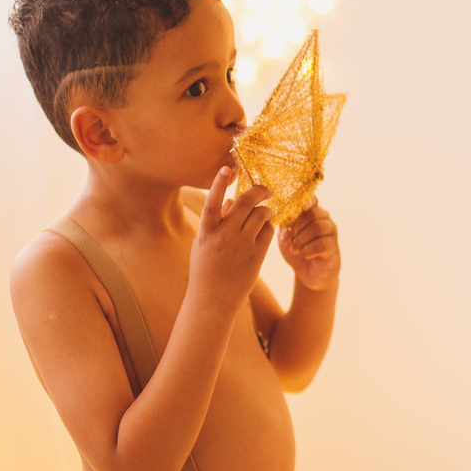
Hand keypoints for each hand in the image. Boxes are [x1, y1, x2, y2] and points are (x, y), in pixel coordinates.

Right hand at [187, 167, 274, 314]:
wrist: (213, 302)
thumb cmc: (205, 271)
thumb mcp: (202, 245)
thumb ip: (215, 223)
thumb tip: (231, 203)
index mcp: (207, 232)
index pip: (213, 202)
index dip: (219, 183)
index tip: (227, 168)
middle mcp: (224, 236)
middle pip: (245, 203)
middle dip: (258, 191)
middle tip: (265, 189)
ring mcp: (242, 246)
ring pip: (261, 215)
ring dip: (265, 209)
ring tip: (265, 212)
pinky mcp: (257, 256)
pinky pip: (268, 232)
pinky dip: (269, 226)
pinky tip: (266, 229)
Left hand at [279, 204, 339, 291]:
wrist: (308, 272)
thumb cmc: (296, 250)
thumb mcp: (285, 236)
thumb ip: (283, 224)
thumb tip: (277, 214)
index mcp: (312, 212)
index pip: (311, 199)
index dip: (304, 201)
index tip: (295, 208)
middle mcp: (324, 219)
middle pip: (312, 214)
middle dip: (295, 227)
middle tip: (285, 240)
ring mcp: (331, 232)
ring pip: (317, 227)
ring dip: (301, 239)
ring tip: (293, 250)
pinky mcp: (333, 247)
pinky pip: (322, 244)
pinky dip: (309, 250)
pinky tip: (304, 255)